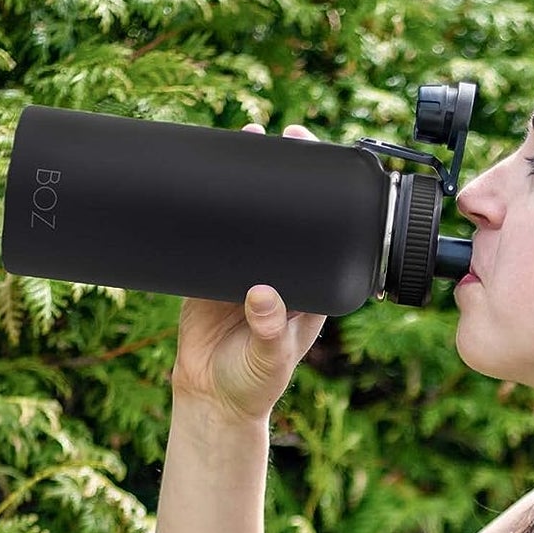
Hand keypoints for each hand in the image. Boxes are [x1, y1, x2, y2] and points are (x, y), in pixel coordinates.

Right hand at [170, 123, 327, 421]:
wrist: (211, 396)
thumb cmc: (253, 383)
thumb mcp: (268, 359)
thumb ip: (268, 331)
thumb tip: (262, 295)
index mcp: (310, 290)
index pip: (325, 237)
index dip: (327, 202)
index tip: (324, 167)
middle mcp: (284, 273)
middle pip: (291, 216)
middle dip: (290, 174)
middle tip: (288, 136)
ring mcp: (248, 268)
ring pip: (253, 216)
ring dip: (250, 178)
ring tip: (248, 136)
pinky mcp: (211, 269)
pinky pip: (213, 230)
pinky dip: (210, 203)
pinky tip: (207, 171)